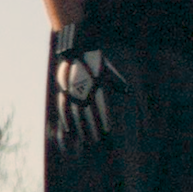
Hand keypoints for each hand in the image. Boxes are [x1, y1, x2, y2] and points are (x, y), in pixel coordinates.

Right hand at [47, 30, 124, 151]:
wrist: (77, 50)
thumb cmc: (95, 61)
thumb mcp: (109, 72)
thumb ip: (118, 83)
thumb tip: (128, 91)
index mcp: (98, 89)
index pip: (102, 110)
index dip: (104, 122)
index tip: (107, 133)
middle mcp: (85, 93)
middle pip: (89, 116)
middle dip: (93, 130)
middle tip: (96, 141)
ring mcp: (73, 94)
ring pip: (76, 116)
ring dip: (80, 129)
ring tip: (84, 139)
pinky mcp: (64, 92)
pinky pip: (64, 110)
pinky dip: (66, 121)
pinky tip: (69, 130)